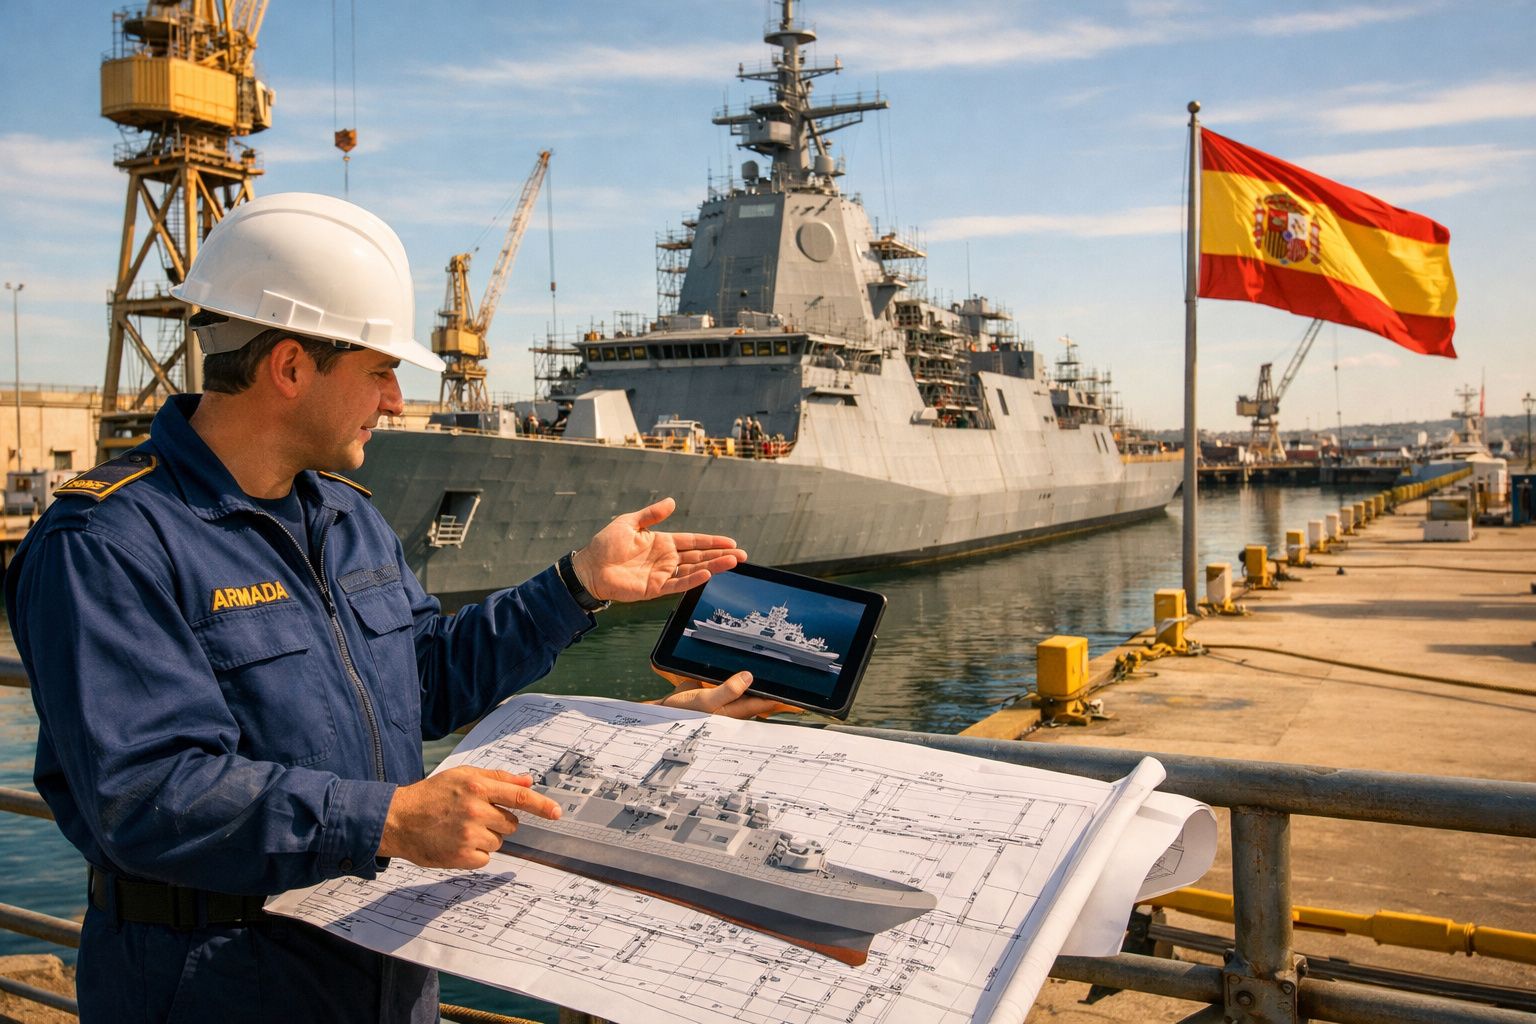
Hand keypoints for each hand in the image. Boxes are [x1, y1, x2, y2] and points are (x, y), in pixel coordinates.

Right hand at [377, 766, 560, 868]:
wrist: (399, 819)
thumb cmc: (432, 795)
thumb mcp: (462, 775)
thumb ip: (498, 778)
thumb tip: (528, 780)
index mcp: (477, 786)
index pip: (519, 796)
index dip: (541, 805)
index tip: (557, 813)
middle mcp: (475, 810)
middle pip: (511, 823)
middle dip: (499, 821)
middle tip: (474, 816)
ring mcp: (468, 835)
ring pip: (499, 841)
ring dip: (486, 837)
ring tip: (460, 829)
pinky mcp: (461, 856)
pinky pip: (485, 858)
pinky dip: (475, 854)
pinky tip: (456, 843)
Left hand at [571, 497, 745, 602]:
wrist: (589, 568)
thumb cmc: (605, 544)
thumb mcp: (629, 522)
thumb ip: (652, 514)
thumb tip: (672, 502)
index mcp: (662, 542)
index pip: (693, 541)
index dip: (712, 541)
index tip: (731, 542)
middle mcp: (666, 558)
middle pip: (699, 556)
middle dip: (720, 555)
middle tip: (742, 555)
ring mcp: (662, 574)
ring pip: (694, 570)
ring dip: (714, 566)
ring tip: (734, 562)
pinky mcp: (655, 588)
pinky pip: (678, 583)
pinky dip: (693, 579)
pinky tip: (708, 574)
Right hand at [652, 670, 803, 718]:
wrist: (662, 710)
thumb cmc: (683, 711)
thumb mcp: (704, 700)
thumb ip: (726, 690)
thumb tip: (749, 677)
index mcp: (737, 709)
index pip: (769, 703)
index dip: (787, 702)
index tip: (806, 700)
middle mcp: (737, 704)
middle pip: (767, 698)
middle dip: (784, 694)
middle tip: (805, 686)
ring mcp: (730, 697)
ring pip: (756, 690)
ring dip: (769, 684)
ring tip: (788, 675)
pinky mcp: (721, 689)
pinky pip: (741, 683)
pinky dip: (751, 678)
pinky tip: (756, 668)